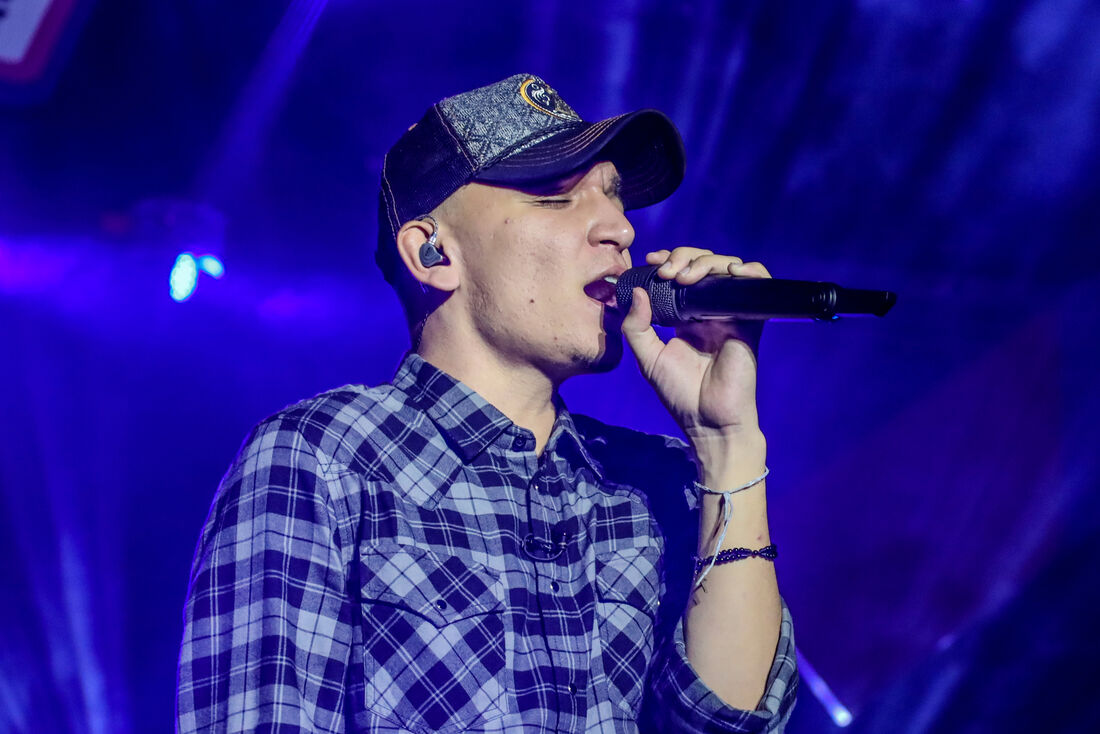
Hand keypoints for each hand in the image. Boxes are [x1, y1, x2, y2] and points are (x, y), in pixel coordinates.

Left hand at [621, 247, 771, 461]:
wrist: (710, 421)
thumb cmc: (680, 394)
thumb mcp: (648, 358)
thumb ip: (637, 327)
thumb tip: (637, 291)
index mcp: (686, 315)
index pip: (681, 274)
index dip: (669, 259)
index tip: (652, 261)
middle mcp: (710, 310)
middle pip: (704, 264)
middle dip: (684, 257)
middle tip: (668, 272)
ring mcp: (731, 314)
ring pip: (728, 268)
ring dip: (707, 262)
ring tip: (687, 276)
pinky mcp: (751, 322)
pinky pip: (759, 287)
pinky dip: (750, 272)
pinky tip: (731, 273)